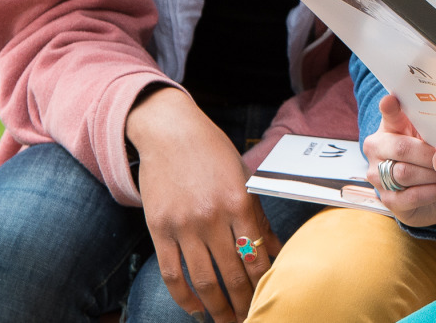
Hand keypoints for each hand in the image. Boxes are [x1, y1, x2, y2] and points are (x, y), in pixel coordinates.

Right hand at [126, 86, 277, 321]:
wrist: (169, 131)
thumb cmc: (212, 152)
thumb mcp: (243, 178)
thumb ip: (258, 217)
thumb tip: (276, 251)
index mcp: (240, 203)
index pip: (257, 257)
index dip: (264, 286)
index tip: (269, 301)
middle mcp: (213, 217)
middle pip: (232, 274)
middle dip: (243, 303)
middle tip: (249, 318)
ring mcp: (184, 225)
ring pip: (203, 280)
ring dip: (216, 308)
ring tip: (225, 321)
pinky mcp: (159, 229)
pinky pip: (171, 273)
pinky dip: (183, 297)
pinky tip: (194, 310)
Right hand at [363, 94, 435, 227]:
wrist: (428, 195)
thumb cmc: (431, 158)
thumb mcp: (434, 137)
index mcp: (389, 126)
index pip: (387, 113)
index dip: (389, 106)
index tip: (393, 99)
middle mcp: (377, 149)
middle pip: (402, 148)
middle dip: (434, 154)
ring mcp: (377, 175)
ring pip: (406, 173)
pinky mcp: (388, 199)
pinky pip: (412, 195)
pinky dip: (434, 190)